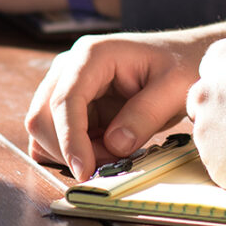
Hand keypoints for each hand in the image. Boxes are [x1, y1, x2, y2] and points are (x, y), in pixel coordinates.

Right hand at [25, 25, 222, 180]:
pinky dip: (69, 150)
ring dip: (69, 152)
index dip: (69, 138)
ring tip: (111, 155)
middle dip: (68, 149)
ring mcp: (66, 84)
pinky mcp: (70, 103)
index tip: (84, 171)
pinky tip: (99, 152)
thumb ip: (144, 115)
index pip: (65, 99)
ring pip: (42, 127)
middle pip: (42, 115)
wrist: (183, 58)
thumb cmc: (181, 66)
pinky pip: (53, 133)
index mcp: (92, 55)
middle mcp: (70, 66)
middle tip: (110, 164)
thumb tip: (114, 145)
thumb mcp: (174, 89)